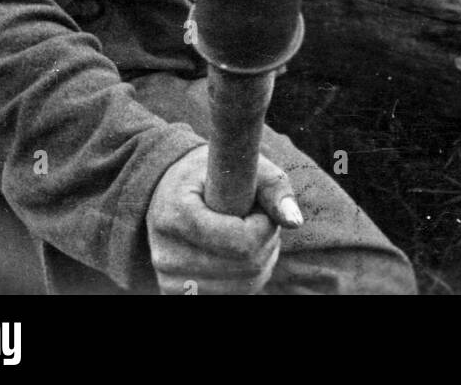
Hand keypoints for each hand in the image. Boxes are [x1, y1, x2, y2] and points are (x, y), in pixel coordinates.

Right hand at [146, 145, 302, 294]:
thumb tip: (295, 221)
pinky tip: (240, 255)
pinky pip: (232, 296)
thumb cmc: (209, 174)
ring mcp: (168, 280)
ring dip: (260, 262)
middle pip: (246, 267)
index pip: (242, 241)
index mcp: (176, 214)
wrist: (169, 193)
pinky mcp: (176, 296)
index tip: (260, 208)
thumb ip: (272, 187)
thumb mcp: (238, 164)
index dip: (264, 226)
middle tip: (259, 220)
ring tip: (249, 235)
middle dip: (265, 243)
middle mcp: (166, 254)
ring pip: (243, 286)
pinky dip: (247, 277)